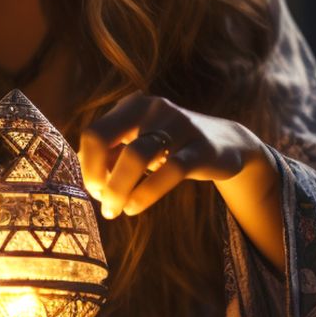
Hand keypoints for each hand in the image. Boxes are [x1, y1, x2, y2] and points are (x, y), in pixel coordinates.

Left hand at [78, 91, 262, 220]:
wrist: (228, 143)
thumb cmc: (172, 147)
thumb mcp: (140, 143)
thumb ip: (114, 155)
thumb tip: (90, 180)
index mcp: (132, 107)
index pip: (93, 133)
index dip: (87, 165)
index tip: (94, 189)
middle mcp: (152, 109)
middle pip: (104, 138)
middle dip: (95, 175)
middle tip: (100, 201)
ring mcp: (179, 125)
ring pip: (135, 156)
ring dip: (118, 189)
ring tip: (115, 210)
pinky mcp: (202, 148)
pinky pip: (169, 171)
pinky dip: (145, 194)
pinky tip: (134, 208)